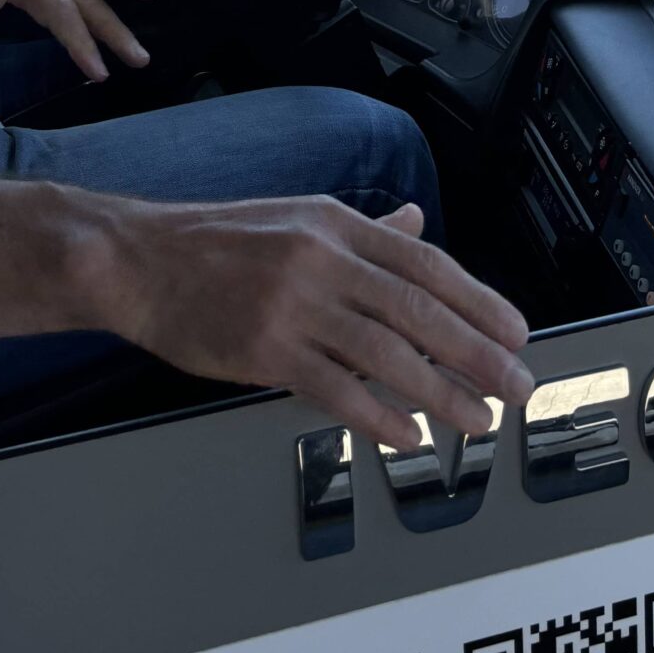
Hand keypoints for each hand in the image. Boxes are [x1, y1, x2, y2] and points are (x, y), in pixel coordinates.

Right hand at [107, 196, 532, 448]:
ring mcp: (294, 305)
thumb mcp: (299, 216)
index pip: (427, 264)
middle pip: (419, 311)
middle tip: (516, 385)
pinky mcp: (265, 350)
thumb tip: (416, 227)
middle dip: (477, 353)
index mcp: (336, 223)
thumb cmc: (215, 241)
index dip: (478, 301)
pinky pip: (336, 389)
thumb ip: (364, 230)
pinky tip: (406, 436)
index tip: (515, 333)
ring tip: (475, 418)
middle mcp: (323, 259)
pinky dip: (378, 416)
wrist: (137, 260)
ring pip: (387, 354)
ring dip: (441, 392)